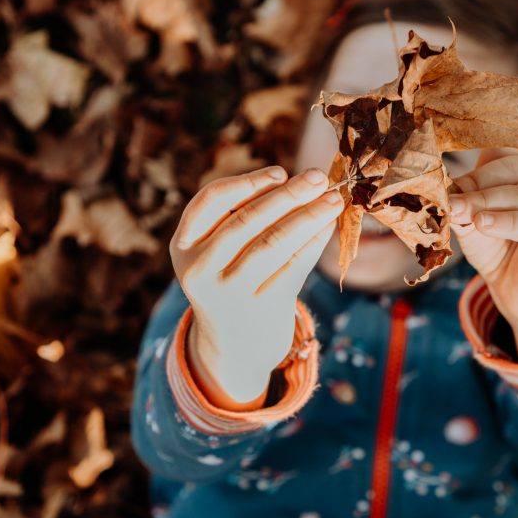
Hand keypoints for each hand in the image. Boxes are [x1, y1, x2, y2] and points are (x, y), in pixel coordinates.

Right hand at [170, 166, 343, 401]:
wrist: (236, 345)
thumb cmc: (234, 280)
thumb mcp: (220, 252)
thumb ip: (246, 217)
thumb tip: (302, 183)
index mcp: (184, 245)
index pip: (211, 200)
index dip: (248, 182)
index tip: (281, 172)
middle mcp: (199, 270)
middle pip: (248, 220)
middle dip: (289, 194)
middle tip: (319, 176)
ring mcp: (228, 293)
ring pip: (274, 243)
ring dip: (308, 216)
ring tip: (333, 200)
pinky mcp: (261, 310)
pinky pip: (294, 266)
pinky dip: (314, 242)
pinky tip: (328, 226)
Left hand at [450, 144, 517, 356]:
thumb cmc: (497, 247)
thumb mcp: (473, 217)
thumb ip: (463, 197)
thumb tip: (441, 181)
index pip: (505, 147)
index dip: (472, 155)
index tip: (442, 167)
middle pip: (514, 167)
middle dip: (478, 180)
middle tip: (449, 194)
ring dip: (487, 200)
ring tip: (459, 210)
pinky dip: (506, 221)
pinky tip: (483, 224)